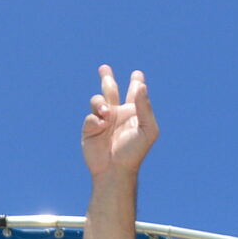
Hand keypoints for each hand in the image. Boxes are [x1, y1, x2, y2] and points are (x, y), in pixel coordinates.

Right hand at [82, 64, 157, 180]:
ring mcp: (103, 120)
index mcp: (133, 113)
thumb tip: (141, 86)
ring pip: (97, 100)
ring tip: (105, 112)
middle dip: (107, 78)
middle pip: (110, 90)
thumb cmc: (134, 152)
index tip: (138, 75)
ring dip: (100, 102)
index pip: (135, 94)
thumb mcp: (147, 129)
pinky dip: (95, 119)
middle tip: (104, 68)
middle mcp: (117, 114)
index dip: (136, 83)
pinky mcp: (90, 129)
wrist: (115, 170)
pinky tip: (101, 127)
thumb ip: (144, 107)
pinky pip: (91, 117)